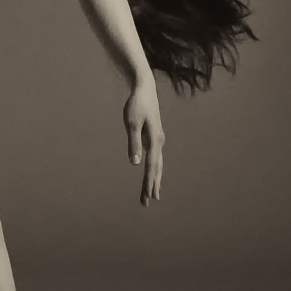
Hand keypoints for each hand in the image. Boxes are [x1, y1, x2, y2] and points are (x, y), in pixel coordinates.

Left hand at [124, 77, 163, 206]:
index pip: (151, 166)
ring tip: (152, 194)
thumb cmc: (136, 104)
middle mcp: (159, 142)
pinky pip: (155, 158)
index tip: (148, 196)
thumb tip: (135, 163)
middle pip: (156, 168)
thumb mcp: (131, 123)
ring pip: (157, 164)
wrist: (145, 88)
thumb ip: (134, 143)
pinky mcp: (154, 137)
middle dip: (152, 186)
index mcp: (154, 139)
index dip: (149, 182)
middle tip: (148, 202)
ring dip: (154, 179)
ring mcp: (158, 140)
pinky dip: (154, 169)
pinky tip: (152, 176)